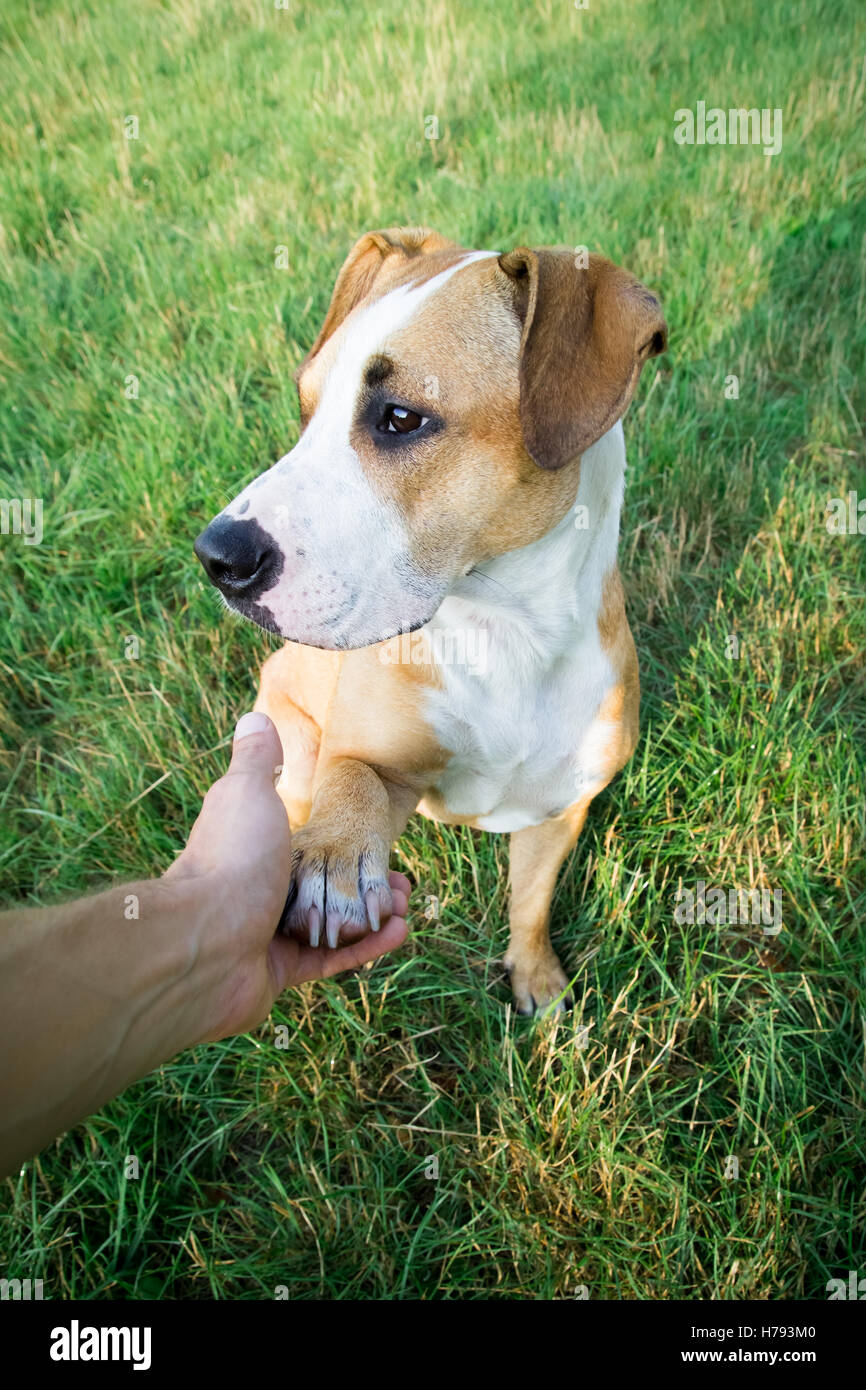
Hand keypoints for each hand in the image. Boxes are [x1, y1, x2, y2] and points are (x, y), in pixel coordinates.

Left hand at [165, 711, 409, 1039]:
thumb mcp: (247, 791)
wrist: (204, 938)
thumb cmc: (230, 858)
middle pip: (323, 889)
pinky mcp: (277, 972)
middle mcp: (256, 893)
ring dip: (371, 916)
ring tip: (403, 906)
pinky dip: (364, 948)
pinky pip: (330, 960)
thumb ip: (257, 759)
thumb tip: (255, 717)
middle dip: (365, 886)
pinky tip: (396, 933)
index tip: (378, 845)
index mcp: (251, 850)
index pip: (305, 848)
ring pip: (331, 926)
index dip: (344, 846)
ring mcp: (266, 935)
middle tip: (400, 883)